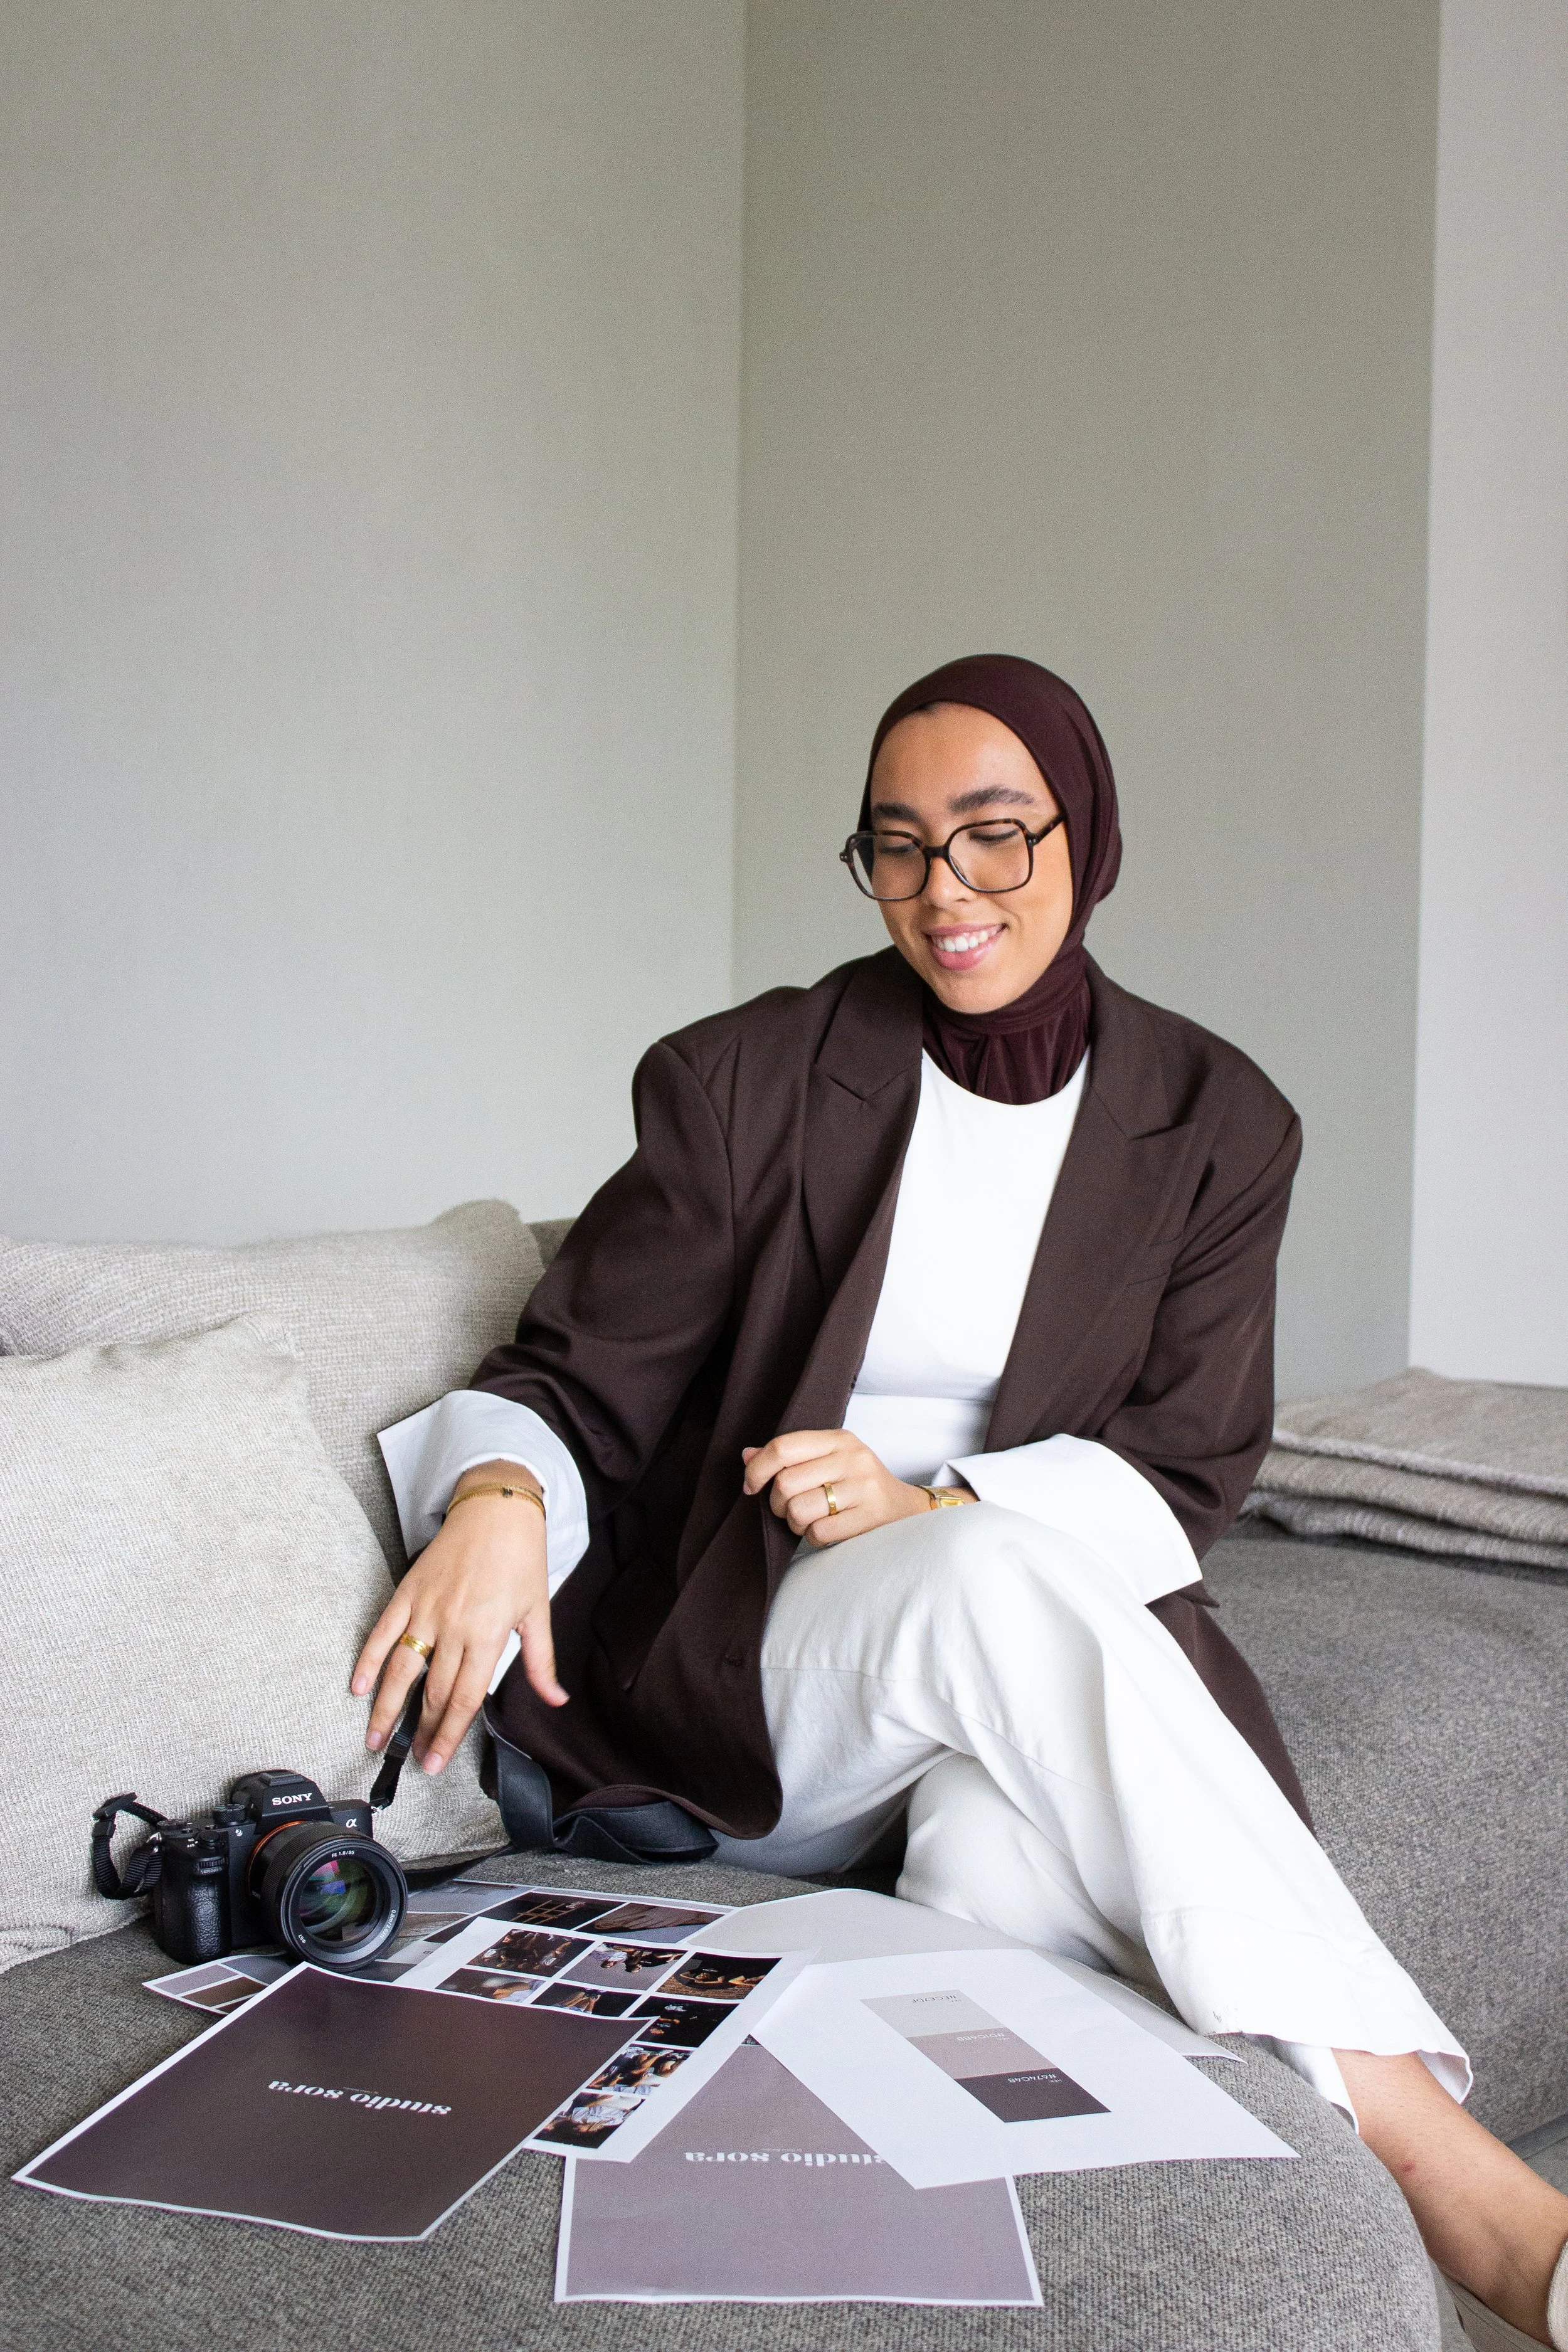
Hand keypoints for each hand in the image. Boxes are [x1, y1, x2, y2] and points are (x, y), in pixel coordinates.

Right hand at [350, 1462, 566, 1774]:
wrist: (497, 1508)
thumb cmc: (520, 1558)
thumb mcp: (537, 1611)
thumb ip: (540, 1662)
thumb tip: (555, 1699)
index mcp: (487, 1634)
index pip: (465, 1698)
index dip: (449, 1733)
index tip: (437, 1761)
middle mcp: (454, 1626)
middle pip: (433, 1691)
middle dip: (422, 1730)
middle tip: (413, 1760)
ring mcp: (426, 1609)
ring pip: (402, 1669)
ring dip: (386, 1708)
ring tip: (377, 1739)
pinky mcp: (407, 1592)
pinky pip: (382, 1633)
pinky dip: (369, 1660)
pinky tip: (359, 1686)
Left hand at [741, 1429, 972, 1546]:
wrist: (908, 1511)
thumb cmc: (858, 1487)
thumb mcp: (828, 1462)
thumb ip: (789, 1458)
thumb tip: (746, 1456)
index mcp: (839, 1439)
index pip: (783, 1447)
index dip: (757, 1469)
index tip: (750, 1486)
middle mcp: (852, 1458)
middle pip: (785, 1482)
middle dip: (776, 1503)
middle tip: (786, 1509)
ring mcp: (864, 1487)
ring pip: (799, 1509)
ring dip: (794, 1523)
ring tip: (807, 1521)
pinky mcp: (871, 1516)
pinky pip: (819, 1532)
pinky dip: (814, 1538)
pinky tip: (826, 1531)